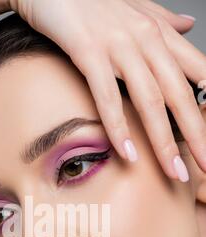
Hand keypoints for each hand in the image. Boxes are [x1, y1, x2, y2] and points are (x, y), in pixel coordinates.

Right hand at [11, 0, 205, 180]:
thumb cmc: (92, 1)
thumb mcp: (136, 10)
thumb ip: (164, 21)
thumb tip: (190, 26)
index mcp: (160, 32)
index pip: (199, 73)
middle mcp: (146, 39)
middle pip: (180, 95)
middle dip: (197, 135)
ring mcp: (118, 45)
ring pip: (149, 100)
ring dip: (163, 142)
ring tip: (175, 172)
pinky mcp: (89, 51)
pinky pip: (107, 96)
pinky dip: (118, 127)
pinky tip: (128, 154)